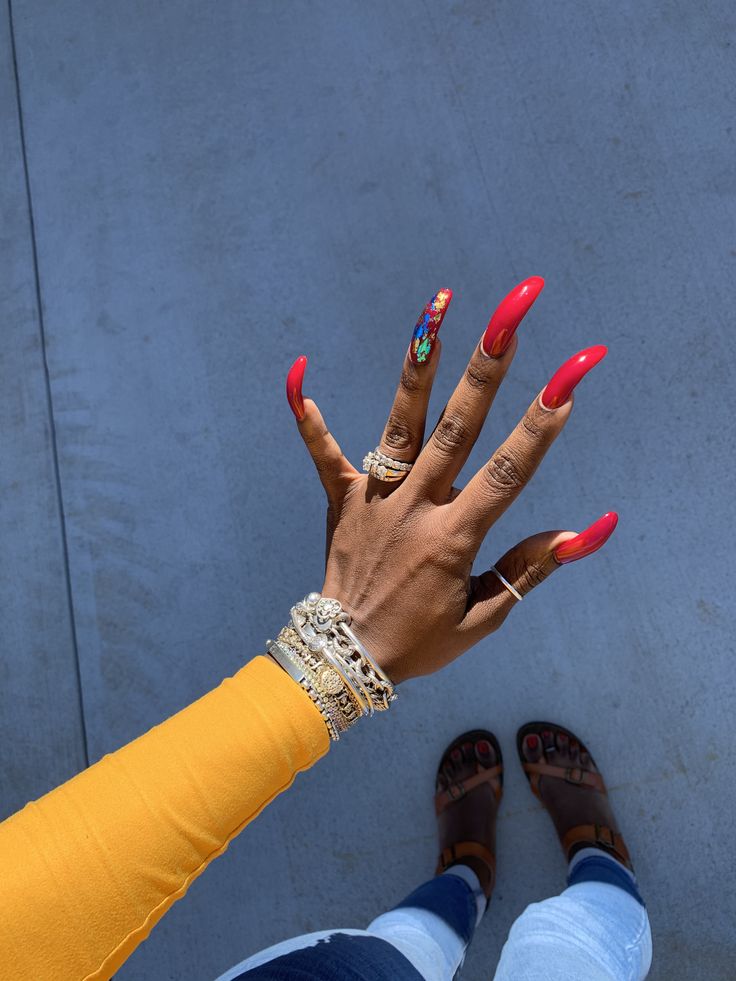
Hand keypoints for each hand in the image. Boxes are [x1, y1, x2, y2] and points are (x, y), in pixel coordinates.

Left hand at [286, 279, 615, 683]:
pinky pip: (324, 454)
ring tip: (436, 309)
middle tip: (511, 314)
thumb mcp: (483, 616)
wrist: (345, 657)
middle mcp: (415, 508)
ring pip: (401, 424)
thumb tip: (588, 530)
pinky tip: (297, 372)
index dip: (542, 424)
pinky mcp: (340, 500)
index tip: (571, 375)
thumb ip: (530, 569)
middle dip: (488, 368)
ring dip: (420, 366)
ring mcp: (374, 500)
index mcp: (453, 537)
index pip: (508, 471)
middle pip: (458, 429)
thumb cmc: (421, 642)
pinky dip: (310, 418)